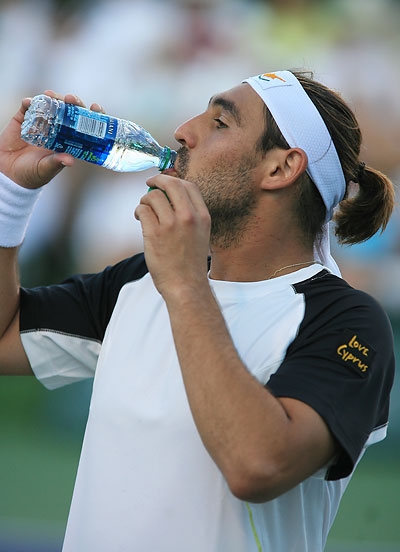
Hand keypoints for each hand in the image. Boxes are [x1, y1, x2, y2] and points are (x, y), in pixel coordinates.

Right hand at [0, 90, 103, 189]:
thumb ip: (56, 162)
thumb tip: (71, 160)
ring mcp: (41, 122)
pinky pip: (28, 107)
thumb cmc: (33, 173)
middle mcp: (58, 129)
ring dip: (53, 98)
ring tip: (50, 96)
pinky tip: (29, 102)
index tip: (95, 108)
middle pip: (70, 110)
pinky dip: (29, 102)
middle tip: (70, 99)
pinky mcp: (24, 119)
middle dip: (72, 102)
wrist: (9, 173)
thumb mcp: (46, 169)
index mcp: (69, 141)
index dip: (92, 115)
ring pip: (51, 104)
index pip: (85, 125)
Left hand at [134, 174, 210, 297]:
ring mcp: (171, 225)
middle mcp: (188, 217)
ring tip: (144, 209)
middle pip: (171, 184)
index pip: (189, 186)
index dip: (174, 180)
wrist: (186, 286)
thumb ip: (190, 216)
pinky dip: (139, 211)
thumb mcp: (200, 235)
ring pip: (153, 196)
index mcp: (202, 217)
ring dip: (145, 199)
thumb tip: (170, 196)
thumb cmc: (190, 264)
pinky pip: (143, 210)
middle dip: (158, 180)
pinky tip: (140, 218)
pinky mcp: (154, 234)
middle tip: (149, 184)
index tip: (164, 182)